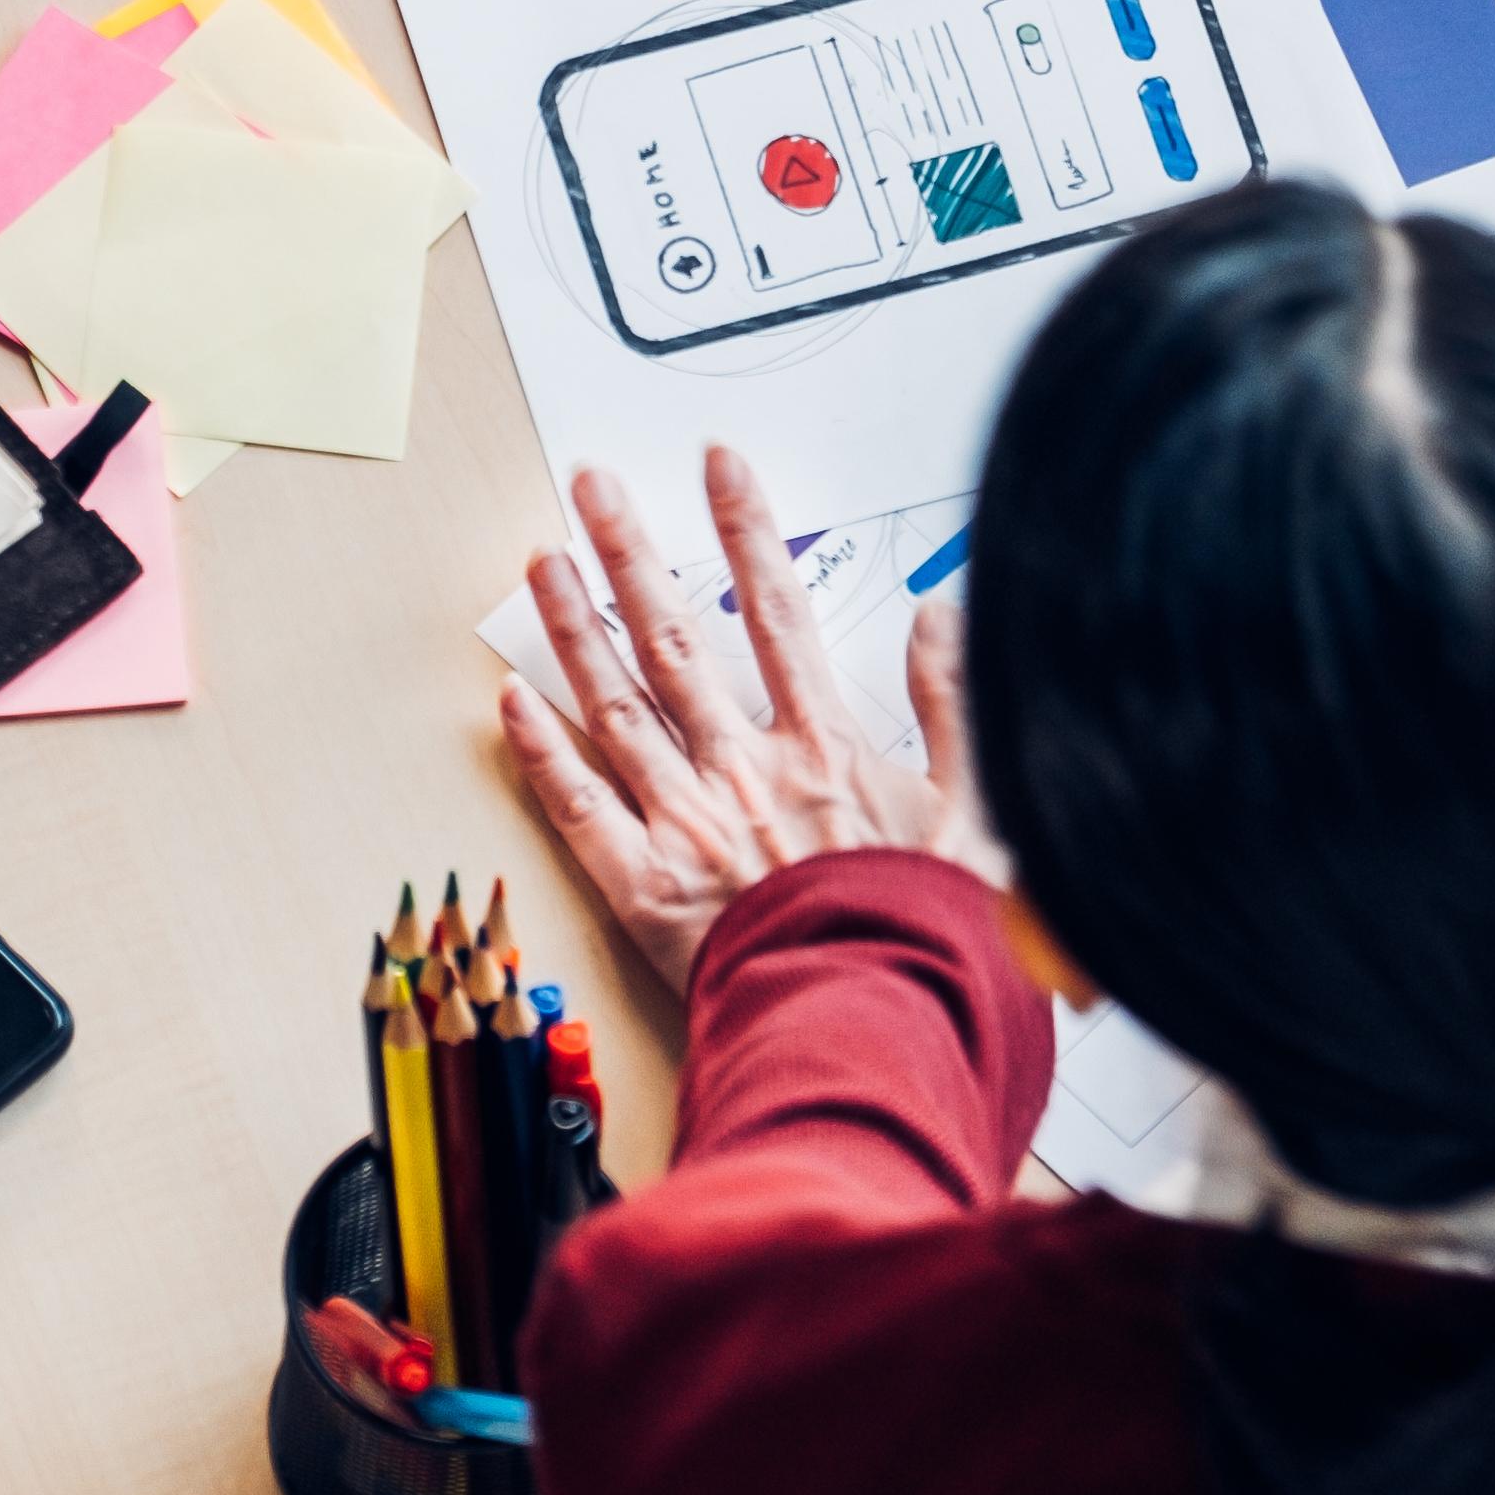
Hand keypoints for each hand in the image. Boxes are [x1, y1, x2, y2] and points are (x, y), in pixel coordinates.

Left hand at [497, 448, 996, 997]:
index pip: (777, 610)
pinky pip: (579, 810)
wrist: (883, 1031)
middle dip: (631, 550)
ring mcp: (688, 826)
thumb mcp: (985, 812)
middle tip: (592, 484)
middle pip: (675, 637)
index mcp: (825, 748)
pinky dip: (543, 753)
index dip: (746, 528)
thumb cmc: (937, 939)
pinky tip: (509, 700)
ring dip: (573, 627)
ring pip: (615, 704)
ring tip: (538, 559)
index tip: (718, 462)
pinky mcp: (644, 892)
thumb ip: (957, 708)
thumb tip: (941, 616)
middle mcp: (745, 770)